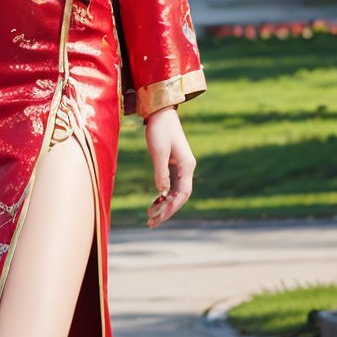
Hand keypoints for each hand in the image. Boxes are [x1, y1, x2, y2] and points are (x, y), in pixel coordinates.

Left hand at [144, 106, 195, 228]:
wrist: (160, 112)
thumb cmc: (159, 130)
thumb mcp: (159, 152)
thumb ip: (161, 173)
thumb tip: (162, 193)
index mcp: (187, 166)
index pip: (183, 194)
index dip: (172, 207)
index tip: (160, 217)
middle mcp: (186, 169)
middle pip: (179, 196)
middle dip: (167, 211)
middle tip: (151, 223)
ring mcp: (180, 167)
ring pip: (174, 193)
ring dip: (163, 205)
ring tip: (149, 218)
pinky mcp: (172, 165)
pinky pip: (169, 185)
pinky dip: (162, 196)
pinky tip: (153, 204)